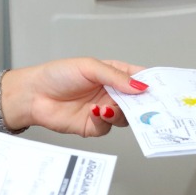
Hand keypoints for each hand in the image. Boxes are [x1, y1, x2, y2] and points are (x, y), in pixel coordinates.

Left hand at [3, 59, 146, 136]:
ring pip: (125, 117)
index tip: (163, 89)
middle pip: (136, 102)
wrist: (33, 95)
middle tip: (148, 106)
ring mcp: (103, 110)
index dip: (151, 83)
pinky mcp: (93, 126)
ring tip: (111, 106)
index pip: (138, 78)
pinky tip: (95, 112)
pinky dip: (104, 120)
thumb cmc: (57, 75)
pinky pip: (107, 127)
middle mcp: (110, 93)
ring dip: (121, 113)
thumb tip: (140, 86)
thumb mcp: (89, 67)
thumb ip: (116, 77)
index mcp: (113, 74)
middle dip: (143, 104)